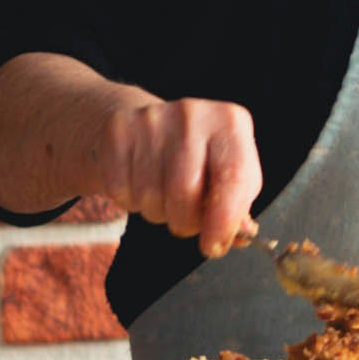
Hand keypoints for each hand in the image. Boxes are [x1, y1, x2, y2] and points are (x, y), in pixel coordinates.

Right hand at [88, 91, 263, 253]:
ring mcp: (152, 119)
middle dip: (184, 220)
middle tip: (184, 216)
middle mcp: (192, 115)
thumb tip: (239, 234)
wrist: (143, 123)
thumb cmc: (194, 156)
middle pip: (185, 192)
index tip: (213, 244)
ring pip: (150, 196)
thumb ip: (236, 206)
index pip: (235, 177)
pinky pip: (122, 190)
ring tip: (163, 193)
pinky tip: (139, 182)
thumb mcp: (225, 172)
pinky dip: (130, 200)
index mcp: (229, 123)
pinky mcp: (119, 130)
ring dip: (157, 211)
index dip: (224, 221)